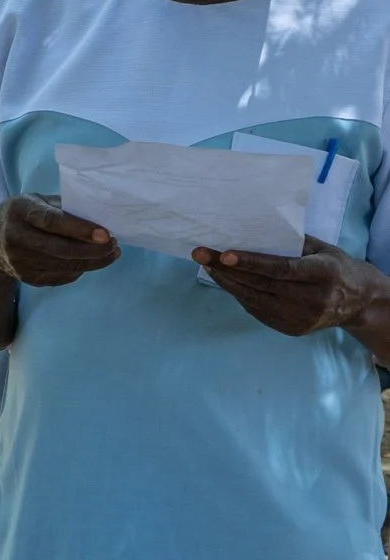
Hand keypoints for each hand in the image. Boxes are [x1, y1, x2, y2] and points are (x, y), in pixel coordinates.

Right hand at [0, 194, 119, 287]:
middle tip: (114, 246)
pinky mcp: (26, 277)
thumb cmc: (22, 215)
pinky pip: (60, 277)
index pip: (52, 222)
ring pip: (63, 266)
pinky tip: (91, 261)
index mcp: (20, 211)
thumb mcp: (37, 201)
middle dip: (92, 250)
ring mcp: (19, 261)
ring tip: (111, 253)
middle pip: (60, 249)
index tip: (105, 234)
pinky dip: (80, 270)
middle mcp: (15, 238)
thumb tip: (99, 216)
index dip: (80, 229)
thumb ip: (63, 207)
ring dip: (92, 262)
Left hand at [195, 236, 382, 337]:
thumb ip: (294, 242)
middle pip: (261, 284)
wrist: (359, 303)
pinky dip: (240, 295)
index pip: (280, 269)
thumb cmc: (337, 268)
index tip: (224, 255)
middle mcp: (311, 299)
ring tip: (208, 266)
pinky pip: (258, 310)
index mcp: (322, 274)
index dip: (251, 263)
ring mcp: (300, 318)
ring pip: (254, 299)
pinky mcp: (291, 329)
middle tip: (201, 254)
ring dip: (227, 283)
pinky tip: (227, 282)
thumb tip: (255, 229)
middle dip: (227, 270)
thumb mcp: (324, 250)